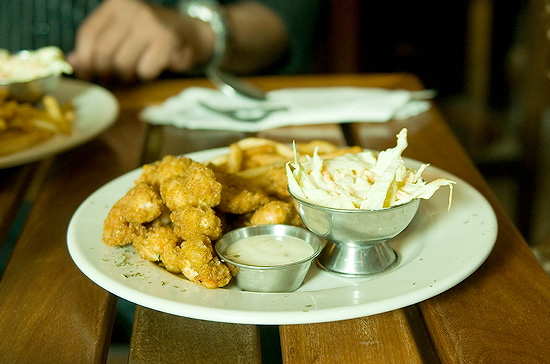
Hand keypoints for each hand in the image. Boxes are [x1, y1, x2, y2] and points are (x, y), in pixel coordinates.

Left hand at [67, 0, 213, 80]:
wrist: (190, 33)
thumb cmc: (151, 36)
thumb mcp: (122, 34)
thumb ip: (97, 45)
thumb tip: (74, 62)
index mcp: (115, 5)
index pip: (89, 34)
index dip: (84, 59)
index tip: (86, 75)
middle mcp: (131, 9)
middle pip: (104, 52)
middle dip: (106, 72)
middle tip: (113, 79)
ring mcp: (150, 24)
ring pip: (123, 64)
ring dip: (127, 76)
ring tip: (134, 72)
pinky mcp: (167, 40)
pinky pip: (145, 70)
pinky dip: (146, 76)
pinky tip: (153, 67)